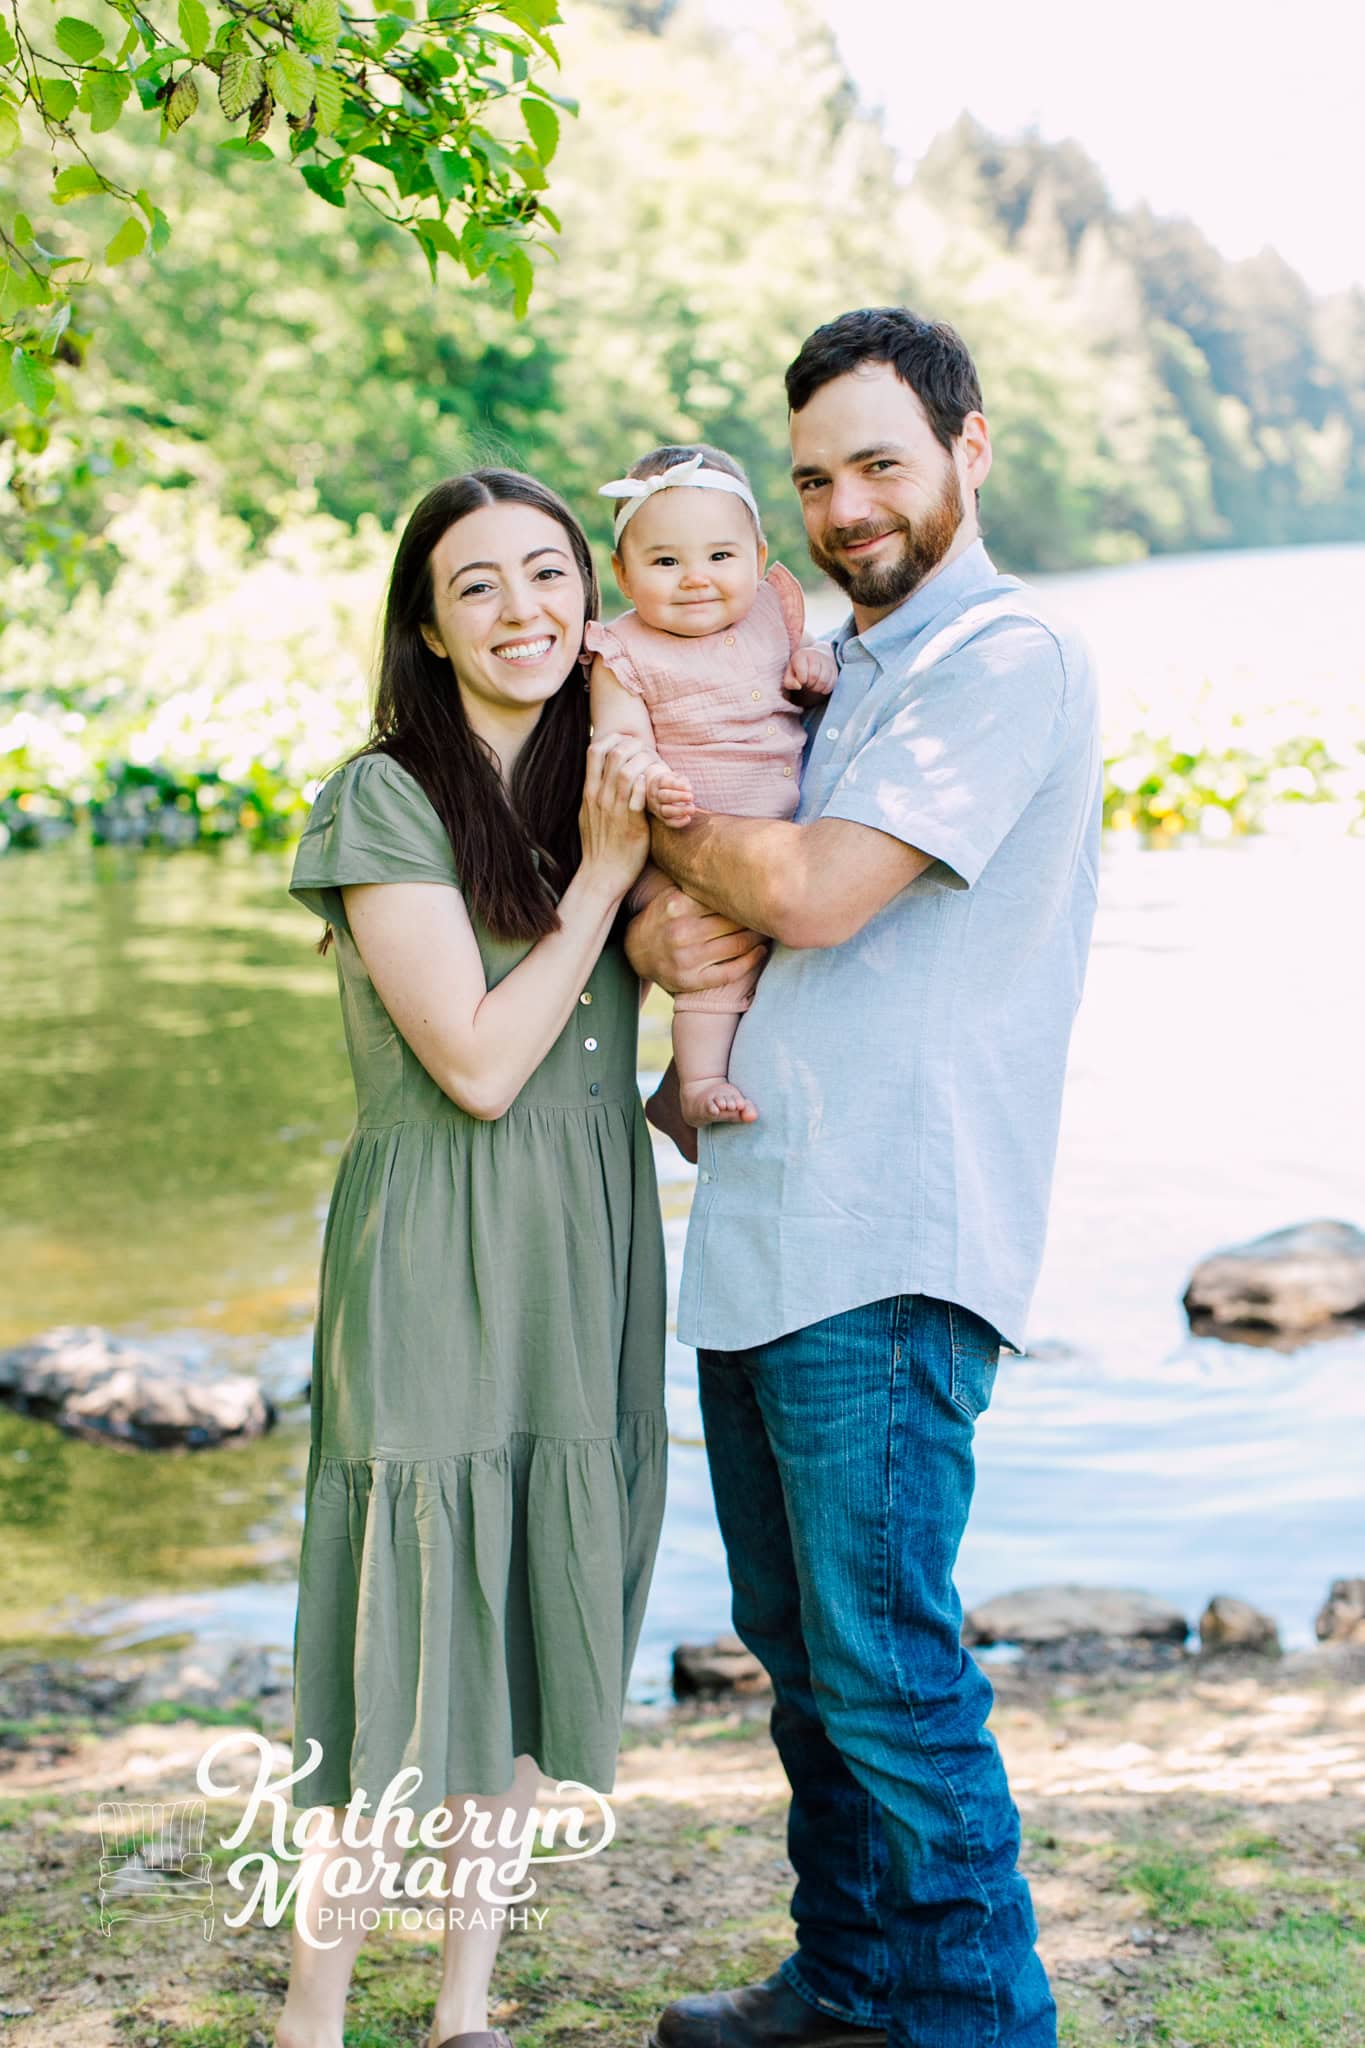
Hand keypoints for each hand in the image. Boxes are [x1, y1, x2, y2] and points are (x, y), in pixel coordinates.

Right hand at [578, 733, 652, 902]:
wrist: (601, 875)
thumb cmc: (598, 848)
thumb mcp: (589, 816)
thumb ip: (594, 796)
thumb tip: (598, 781)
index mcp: (589, 793)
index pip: (594, 751)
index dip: (612, 738)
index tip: (626, 740)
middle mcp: (599, 797)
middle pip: (613, 754)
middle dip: (633, 744)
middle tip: (646, 747)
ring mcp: (614, 809)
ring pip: (627, 771)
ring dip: (644, 761)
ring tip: (655, 762)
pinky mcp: (631, 823)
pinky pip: (638, 795)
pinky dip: (647, 784)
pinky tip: (656, 781)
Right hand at [624, 885, 766, 996]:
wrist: (636, 952)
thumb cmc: (664, 918)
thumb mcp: (673, 895)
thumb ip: (697, 883)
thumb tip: (736, 860)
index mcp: (677, 905)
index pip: (724, 897)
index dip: (747, 894)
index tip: (763, 891)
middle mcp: (681, 931)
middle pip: (734, 921)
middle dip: (757, 916)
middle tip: (772, 910)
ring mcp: (686, 958)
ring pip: (737, 945)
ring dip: (758, 937)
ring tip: (768, 929)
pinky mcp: (690, 981)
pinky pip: (730, 972)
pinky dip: (751, 961)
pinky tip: (760, 952)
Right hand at [645, 759, 695, 827]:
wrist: (655, 791)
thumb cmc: (670, 782)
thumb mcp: (674, 777)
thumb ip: (681, 780)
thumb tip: (688, 789)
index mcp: (657, 782)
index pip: (664, 782)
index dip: (677, 785)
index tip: (689, 788)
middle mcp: (654, 795)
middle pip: (663, 796)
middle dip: (678, 797)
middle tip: (691, 797)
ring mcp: (656, 807)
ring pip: (665, 811)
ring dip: (680, 810)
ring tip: (692, 809)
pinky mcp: (661, 818)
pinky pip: (668, 822)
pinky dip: (678, 822)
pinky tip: (688, 818)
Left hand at [782, 642, 838, 707]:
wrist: (815, 655)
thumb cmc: (799, 667)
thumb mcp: (789, 673)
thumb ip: (789, 682)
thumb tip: (799, 686)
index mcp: (802, 655)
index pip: (803, 674)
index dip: (801, 680)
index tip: (801, 679)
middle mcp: (816, 655)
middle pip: (814, 676)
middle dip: (809, 684)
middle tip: (807, 683)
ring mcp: (827, 661)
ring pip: (824, 681)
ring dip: (817, 688)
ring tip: (813, 686)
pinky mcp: (835, 668)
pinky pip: (832, 683)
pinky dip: (825, 689)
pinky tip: (820, 686)